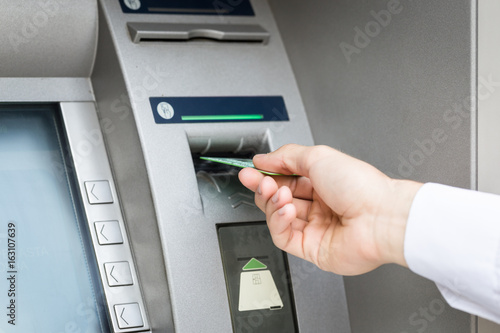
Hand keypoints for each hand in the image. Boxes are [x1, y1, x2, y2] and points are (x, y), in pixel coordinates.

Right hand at [238, 144, 421, 274]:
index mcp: (323, 183)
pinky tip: (286, 210)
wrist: (381, 218)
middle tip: (257, 180)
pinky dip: (278, 222)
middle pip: (278, 198)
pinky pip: (283, 237)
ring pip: (278, 217)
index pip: (284, 179)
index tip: (250, 170)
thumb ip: (287, 157)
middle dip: (264, 188)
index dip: (265, 175)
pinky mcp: (311, 249)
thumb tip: (263, 159)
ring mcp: (315, 228)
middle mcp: (319, 206)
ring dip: (272, 203)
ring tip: (280, 194)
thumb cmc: (360, 187)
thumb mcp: (319, 157)